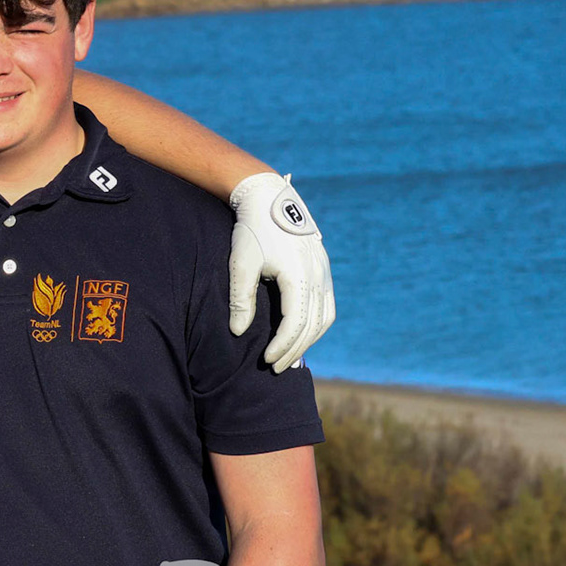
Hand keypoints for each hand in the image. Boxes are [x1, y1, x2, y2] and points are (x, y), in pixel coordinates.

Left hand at [227, 172, 333, 372]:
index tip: (266, 361)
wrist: (268, 197)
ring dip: (308, 340)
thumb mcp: (241, 264)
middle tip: (277, 368)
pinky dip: (316, 324)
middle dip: (295, 350)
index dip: (282, 346)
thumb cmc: (251, 230)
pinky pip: (327, 305)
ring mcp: (324, 271)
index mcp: (299, 275)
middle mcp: (318, 275)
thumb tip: (238, 332)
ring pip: (325, 317)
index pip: (295, 323)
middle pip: (312, 325)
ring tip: (290, 356)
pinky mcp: (323, 268)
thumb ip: (241, 299)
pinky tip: (301, 334)